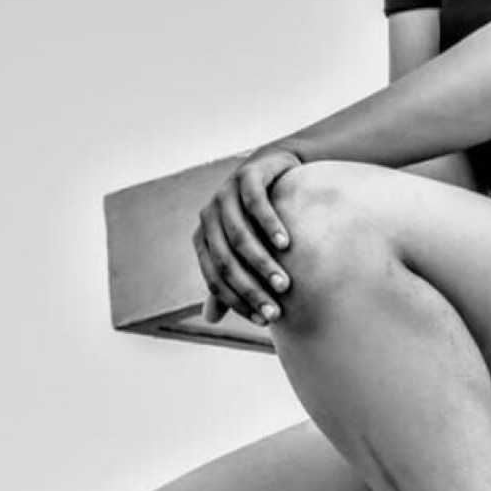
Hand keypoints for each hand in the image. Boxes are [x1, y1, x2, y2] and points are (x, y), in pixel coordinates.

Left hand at [194, 147, 301, 325]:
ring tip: (284, 284)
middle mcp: (209, 216)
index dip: (237, 302)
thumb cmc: (257, 219)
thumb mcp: (242, 250)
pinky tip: (286, 243)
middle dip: (251, 290)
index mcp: (204, 239)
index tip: (264, 320)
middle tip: (276, 311)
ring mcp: (225, 193)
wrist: (274, 169)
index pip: (215, 279)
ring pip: (239, 235)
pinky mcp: (247, 174)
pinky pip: (255, 203)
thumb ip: (226, 280)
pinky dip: (269, 225)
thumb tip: (210, 320)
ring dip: (262, 263)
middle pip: (226, 261)